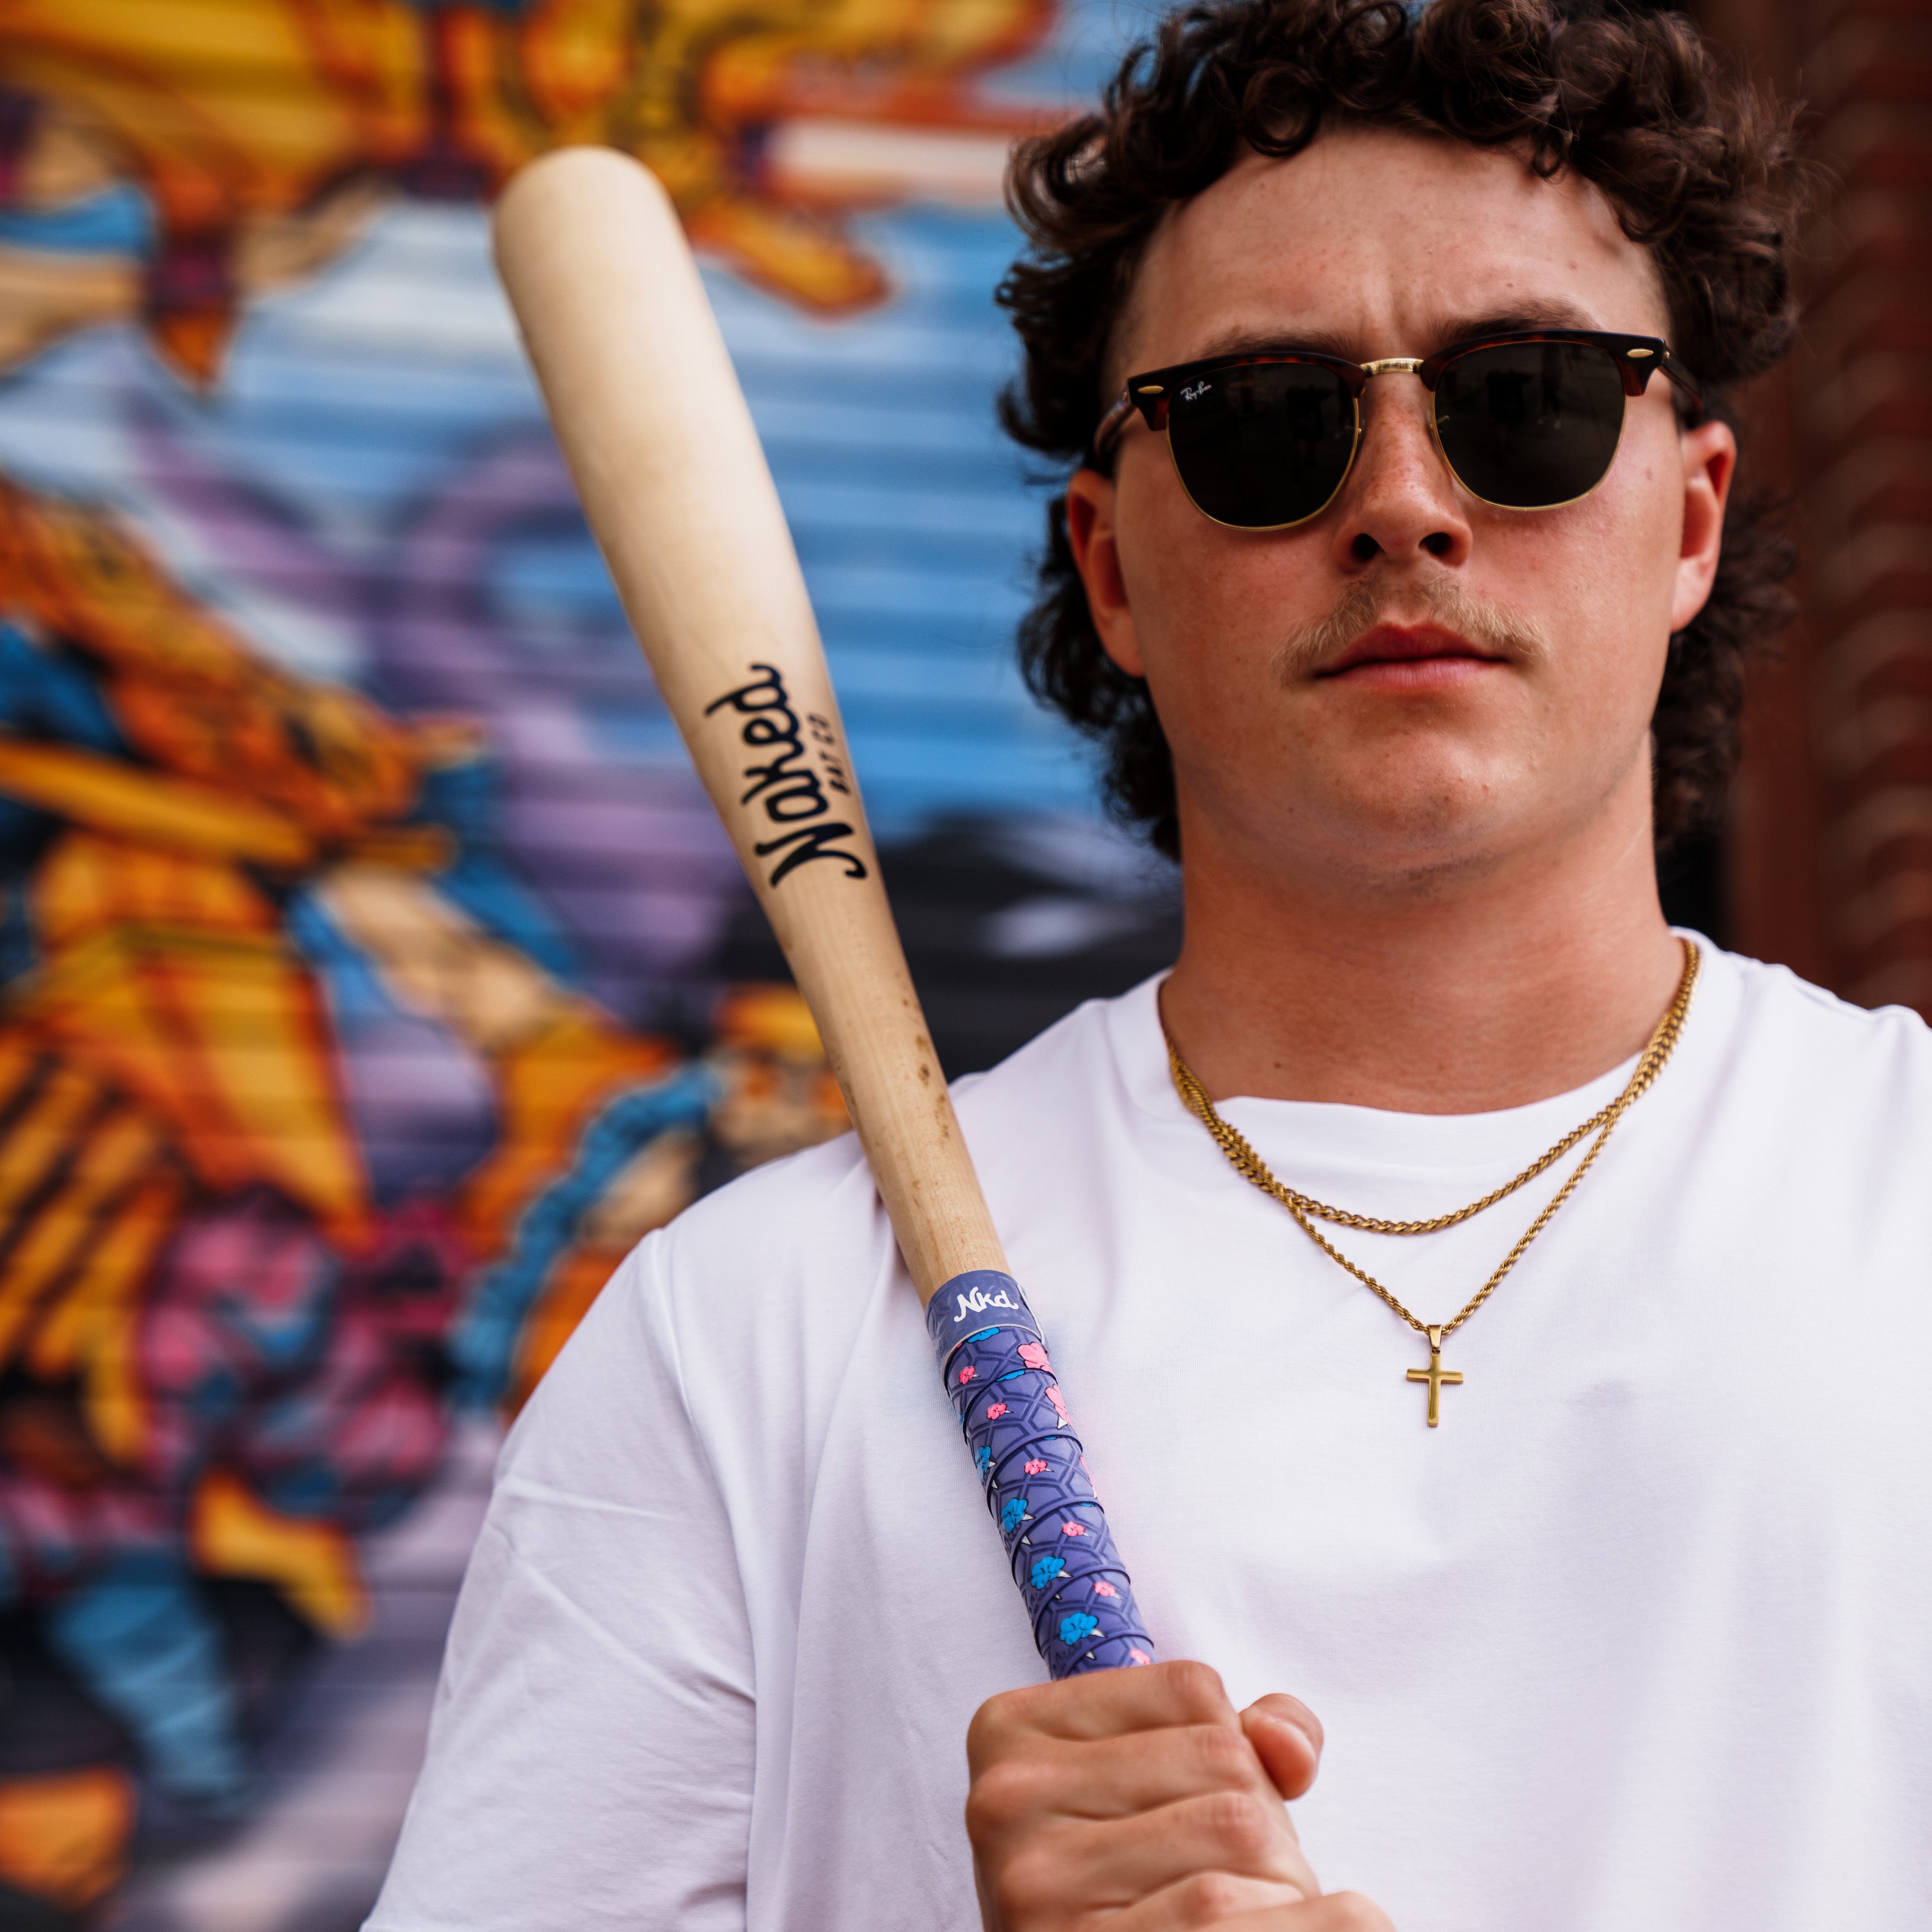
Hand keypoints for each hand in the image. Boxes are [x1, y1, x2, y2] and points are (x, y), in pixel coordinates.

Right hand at [965, 1659, 1393, 1930]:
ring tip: (1240, 1913)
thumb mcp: (1148, 1785)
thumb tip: (1285, 1745)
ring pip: (1239, 1835)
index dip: (1233, 1748)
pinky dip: (1298, 1918)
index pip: (1193, 1691)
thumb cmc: (1119, 1888)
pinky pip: (1224, 1906)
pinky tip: (1273, 1921)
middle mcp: (1011, 1799)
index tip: (1202, 1804)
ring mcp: (1039, 1883)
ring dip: (1277, 1881)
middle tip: (1236, 1877)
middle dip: (1263, 1822)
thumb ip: (1232, 1736)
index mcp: (1014, 1728)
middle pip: (1224, 1763)